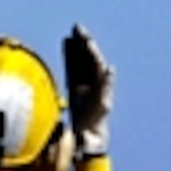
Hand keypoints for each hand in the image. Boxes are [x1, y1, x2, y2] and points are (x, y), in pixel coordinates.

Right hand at [63, 23, 114, 156]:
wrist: (90, 141)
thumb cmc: (90, 140)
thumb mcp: (88, 140)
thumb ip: (87, 139)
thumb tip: (87, 137)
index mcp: (100, 103)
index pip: (102, 84)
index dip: (102, 75)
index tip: (101, 61)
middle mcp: (97, 90)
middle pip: (94, 66)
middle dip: (90, 49)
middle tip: (83, 33)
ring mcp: (89, 85)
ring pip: (86, 61)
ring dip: (82, 45)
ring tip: (77, 29)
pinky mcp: (79, 84)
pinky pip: (76, 65)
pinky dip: (73, 53)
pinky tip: (69, 41)